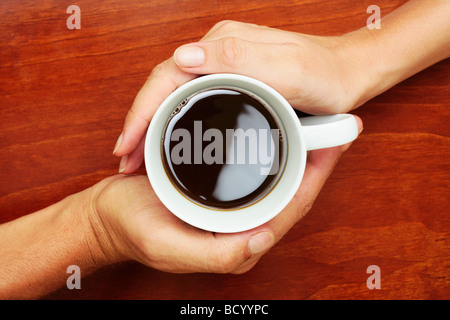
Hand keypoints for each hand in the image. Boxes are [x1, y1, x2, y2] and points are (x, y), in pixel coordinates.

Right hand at [89, 122, 361, 273]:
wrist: (109, 216)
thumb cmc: (135, 231)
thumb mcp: (170, 247)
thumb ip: (216, 254)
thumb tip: (261, 240)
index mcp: (238, 243)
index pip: (290, 211)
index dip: (314, 180)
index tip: (332, 148)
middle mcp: (242, 225)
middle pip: (290, 192)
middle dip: (314, 162)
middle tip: (334, 130)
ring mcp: (233, 207)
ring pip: (277, 179)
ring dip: (297, 154)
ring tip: (315, 126)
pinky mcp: (221, 191)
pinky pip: (255, 171)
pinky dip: (271, 152)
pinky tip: (277, 132)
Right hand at [113, 20, 365, 173]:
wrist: (347, 74)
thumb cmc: (324, 75)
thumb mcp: (288, 69)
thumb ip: (239, 58)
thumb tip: (185, 55)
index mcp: (224, 46)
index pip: (169, 75)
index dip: (143, 110)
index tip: (127, 142)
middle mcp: (219, 52)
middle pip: (165, 86)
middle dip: (139, 121)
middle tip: (124, 157)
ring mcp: (224, 66)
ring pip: (175, 94)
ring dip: (151, 123)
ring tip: (136, 154)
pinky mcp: (232, 80)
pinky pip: (191, 98)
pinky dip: (173, 120)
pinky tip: (166, 138)